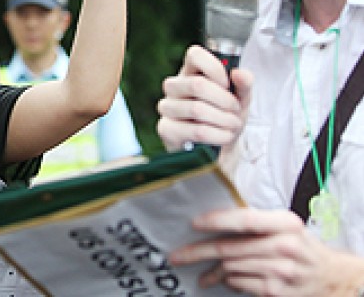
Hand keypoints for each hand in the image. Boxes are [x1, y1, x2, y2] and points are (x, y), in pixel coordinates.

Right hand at [157, 44, 251, 151]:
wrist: (220, 148)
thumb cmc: (226, 116)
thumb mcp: (240, 99)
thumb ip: (244, 84)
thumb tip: (240, 74)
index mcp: (191, 71)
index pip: (195, 54)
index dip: (215, 68)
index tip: (228, 84)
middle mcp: (174, 86)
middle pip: (197, 85)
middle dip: (225, 101)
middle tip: (236, 110)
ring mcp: (167, 107)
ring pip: (197, 109)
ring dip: (223, 120)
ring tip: (233, 125)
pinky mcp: (165, 128)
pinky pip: (196, 131)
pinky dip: (217, 135)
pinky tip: (224, 136)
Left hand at [170, 208, 363, 295]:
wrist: (332, 276)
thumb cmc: (301, 246)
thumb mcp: (284, 226)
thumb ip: (255, 222)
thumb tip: (213, 220)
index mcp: (286, 224)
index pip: (245, 220)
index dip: (217, 220)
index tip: (195, 223)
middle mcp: (285, 246)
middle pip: (230, 248)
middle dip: (198, 252)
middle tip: (178, 255)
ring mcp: (281, 271)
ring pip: (231, 268)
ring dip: (212, 270)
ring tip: (202, 272)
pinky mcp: (276, 291)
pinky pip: (239, 284)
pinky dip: (228, 281)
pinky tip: (226, 279)